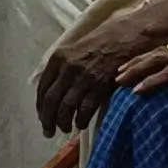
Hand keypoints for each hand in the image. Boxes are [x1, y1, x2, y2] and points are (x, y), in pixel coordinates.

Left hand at [36, 0, 167, 135]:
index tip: (42, 117)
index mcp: (58, 58)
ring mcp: (84, 76)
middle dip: (47, 119)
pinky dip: (81, 119)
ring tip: (65, 129)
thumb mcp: (75, 50)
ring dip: (63, 122)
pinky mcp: (100, 84)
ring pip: (66, 106)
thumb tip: (52, 91)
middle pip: (51, 100)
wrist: (126, 35)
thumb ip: (62, 68)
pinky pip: (85, 108)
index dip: (40, 106)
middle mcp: (68, 67)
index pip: (42, 87)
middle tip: (48, 132)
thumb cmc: (101, 43)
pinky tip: (81, 124)